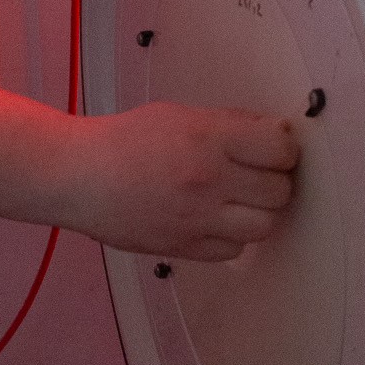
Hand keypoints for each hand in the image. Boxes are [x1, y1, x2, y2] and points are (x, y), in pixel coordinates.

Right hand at [71, 101, 298, 258]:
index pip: (279, 148)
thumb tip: (273, 131)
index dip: (282, 147)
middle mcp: (209, 180)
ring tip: (238, 198)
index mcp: (207, 138)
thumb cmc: (125, 139)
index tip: (273, 147)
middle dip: (273, 179)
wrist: (81, 177)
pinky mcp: (188, 248)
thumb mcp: (178, 115)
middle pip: (279, 191)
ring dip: (258, 211)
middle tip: (255, 172)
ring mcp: (200, 219)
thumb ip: (228, 124)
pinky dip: (232, 235)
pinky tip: (215, 218)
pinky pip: (235, 249)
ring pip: (265, 225)